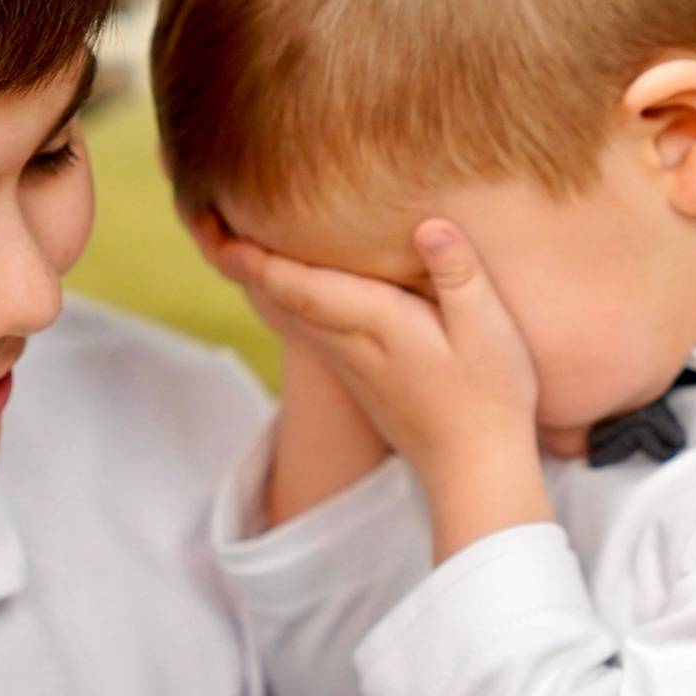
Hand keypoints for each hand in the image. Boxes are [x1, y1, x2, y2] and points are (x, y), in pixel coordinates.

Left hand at [213, 220, 551, 560]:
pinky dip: (284, 303)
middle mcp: (351, 344)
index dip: (259, 258)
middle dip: (244, 263)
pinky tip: (283, 288)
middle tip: (205, 224)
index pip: (302, 286)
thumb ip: (459, 275)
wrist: (474, 472)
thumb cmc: (490, 398)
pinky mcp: (360, 377)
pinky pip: (307, 331)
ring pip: (291, 317)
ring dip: (259, 282)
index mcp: (378, 324)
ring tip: (230, 246)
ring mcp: (351, 364)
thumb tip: (430, 225)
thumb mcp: (489, 331)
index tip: (220, 229)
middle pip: (283, 298)